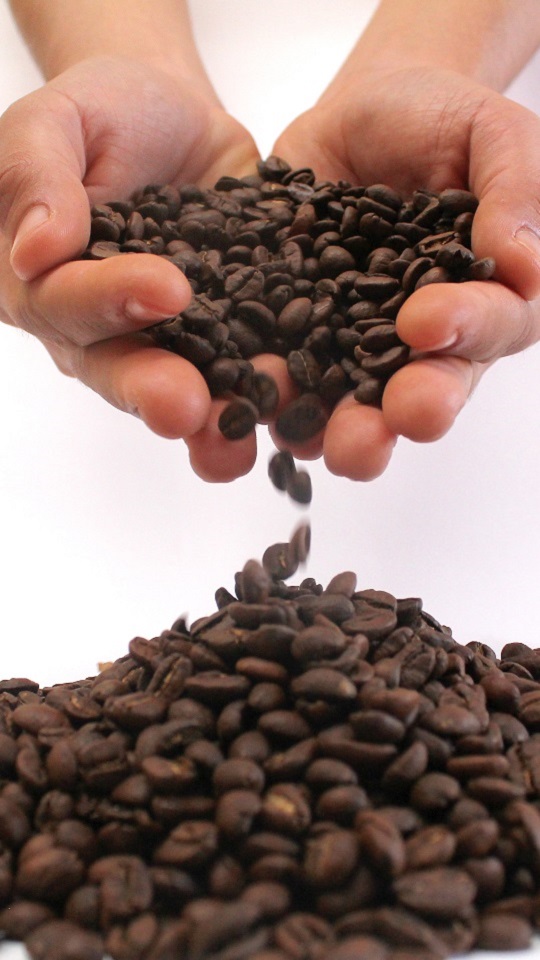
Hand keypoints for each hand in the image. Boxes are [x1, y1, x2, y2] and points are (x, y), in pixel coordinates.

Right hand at [0, 55, 258, 459]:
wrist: (174, 115)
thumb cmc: (102, 113)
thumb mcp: (58, 121)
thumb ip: (36, 174)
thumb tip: (36, 250)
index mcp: (46, 285)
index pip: (67, 303)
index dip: (110, 301)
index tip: (165, 289)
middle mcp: (104, 330)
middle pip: (120, 368)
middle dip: (154, 390)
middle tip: (186, 409)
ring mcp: (170, 340)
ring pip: (184, 387)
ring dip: (211, 419)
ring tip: (238, 439)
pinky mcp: (229, 333)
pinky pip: (248, 365)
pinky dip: (272, 389)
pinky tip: (300, 408)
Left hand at [270, 66, 539, 479]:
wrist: (363, 112)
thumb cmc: (443, 120)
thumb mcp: (492, 136)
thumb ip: (517, 192)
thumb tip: (526, 268)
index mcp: (486, 301)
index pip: (488, 328)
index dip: (463, 331)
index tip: (424, 321)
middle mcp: (424, 341)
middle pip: (422, 391)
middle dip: (398, 415)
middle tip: (379, 432)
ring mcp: (357, 344)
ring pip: (351, 403)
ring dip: (329, 429)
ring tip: (308, 438)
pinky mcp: (299, 333)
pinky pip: (285, 371)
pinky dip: (265, 392)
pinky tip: (244, 403)